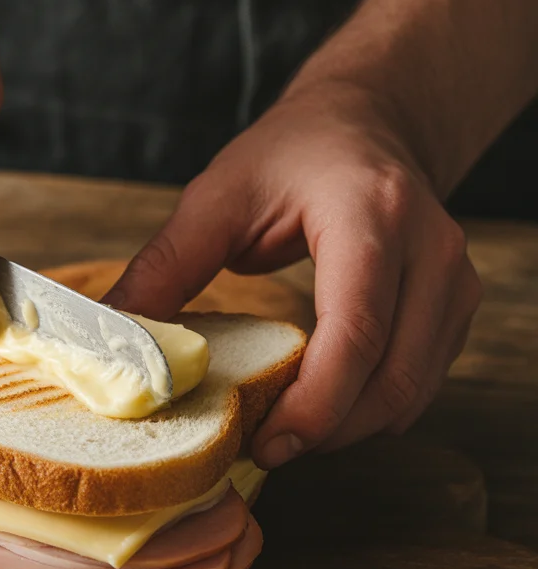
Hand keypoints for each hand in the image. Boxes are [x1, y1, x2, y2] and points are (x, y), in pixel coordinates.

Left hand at [103, 83, 481, 465]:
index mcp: (371, 214)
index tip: (263, 443)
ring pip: (412, 391)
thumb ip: (165, 265)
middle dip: (327, 430)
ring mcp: (454, 279)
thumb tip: (112, 332)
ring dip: (349, 427)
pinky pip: (421, 382)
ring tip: (284, 429)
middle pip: (392, 377)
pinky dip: (371, 408)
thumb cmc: (292, 152)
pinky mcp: (456, 304)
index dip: (314, 404)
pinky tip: (321, 405)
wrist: (365, 121)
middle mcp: (429, 249)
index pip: (356, 331)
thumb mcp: (218, 195)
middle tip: (262, 447)